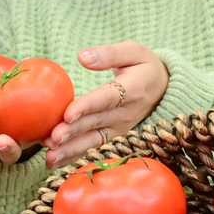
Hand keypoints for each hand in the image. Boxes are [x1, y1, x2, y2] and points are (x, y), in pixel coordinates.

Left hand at [45, 42, 168, 168]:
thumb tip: (82, 56)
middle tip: (51, 139)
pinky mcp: (112, 135)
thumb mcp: (134, 51)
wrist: (164, 88)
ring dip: (70, 150)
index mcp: (132, 90)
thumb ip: (109, 54)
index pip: (106, 99)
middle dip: (72, 132)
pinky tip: (53, 162)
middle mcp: (126, 113)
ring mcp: (119, 127)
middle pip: (95, 123)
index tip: (68, 113)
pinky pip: (91, 146)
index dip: (87, 107)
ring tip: (49, 156)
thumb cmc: (144, 65)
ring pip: (91, 140)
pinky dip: (72, 156)